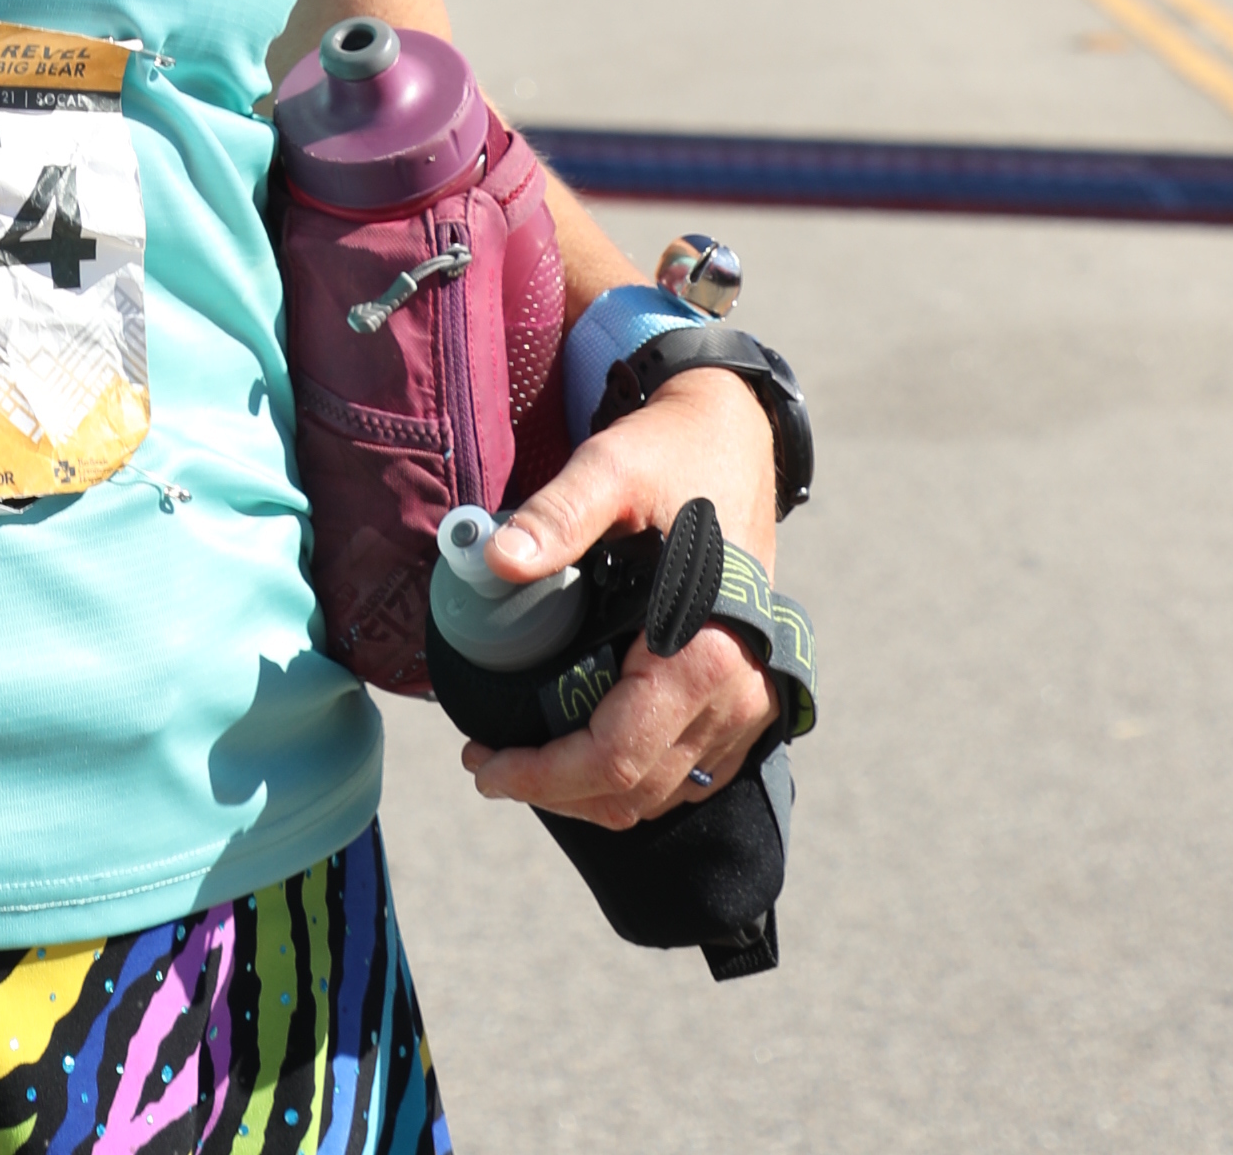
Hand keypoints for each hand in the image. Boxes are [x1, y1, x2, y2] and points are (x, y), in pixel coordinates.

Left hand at [460, 368, 781, 826]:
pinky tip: (583, 748)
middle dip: (555, 790)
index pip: (615, 756)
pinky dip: (633, 777)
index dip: (543, 776)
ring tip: (525, 760)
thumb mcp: (611, 469)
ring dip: (592, 792)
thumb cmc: (674, 452)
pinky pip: (689, 771)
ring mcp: (750, 702)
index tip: (482, 766)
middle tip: (488, 766)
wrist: (735, 438)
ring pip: (664, 792)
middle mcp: (738, 691)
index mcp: (706, 650)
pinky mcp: (747, 698)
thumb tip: (493, 562)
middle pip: (637, 789)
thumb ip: (556, 516)